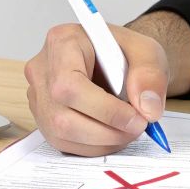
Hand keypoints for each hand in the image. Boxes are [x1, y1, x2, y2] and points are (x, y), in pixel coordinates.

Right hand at [23, 22, 169, 155]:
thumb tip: (146, 109)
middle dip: (107, 131)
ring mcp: (38, 96)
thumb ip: (150, 74)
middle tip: (138, 127)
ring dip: (102, 142)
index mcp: (62, 42)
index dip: (104, 110)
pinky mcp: (43, 118)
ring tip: (128, 130)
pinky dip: (94, 146)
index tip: (136, 118)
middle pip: (62, 116)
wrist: (115, 60)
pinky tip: (113, 134)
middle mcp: (42, 70)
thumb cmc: (124, 51)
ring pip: (61, 134)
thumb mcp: (147, 50)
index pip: (70, 84)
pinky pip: (63, 143)